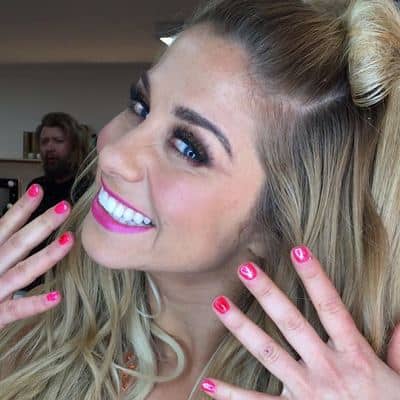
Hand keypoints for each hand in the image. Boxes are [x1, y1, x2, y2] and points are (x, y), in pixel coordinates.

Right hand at [0, 184, 73, 328]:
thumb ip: (0, 242)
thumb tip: (6, 225)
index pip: (5, 227)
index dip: (21, 209)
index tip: (38, 190)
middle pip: (18, 243)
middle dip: (43, 224)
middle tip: (65, 207)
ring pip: (22, 271)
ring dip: (47, 256)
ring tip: (68, 240)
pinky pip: (14, 310)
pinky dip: (33, 304)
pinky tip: (56, 297)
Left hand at [201, 246, 399, 398]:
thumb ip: (399, 351)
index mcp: (354, 356)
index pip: (332, 307)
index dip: (315, 278)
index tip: (298, 251)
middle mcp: (326, 368)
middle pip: (292, 323)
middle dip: (267, 293)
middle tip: (244, 268)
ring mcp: (307, 392)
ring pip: (268, 353)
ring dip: (241, 327)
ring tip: (218, 304)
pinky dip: (232, 395)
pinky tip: (208, 383)